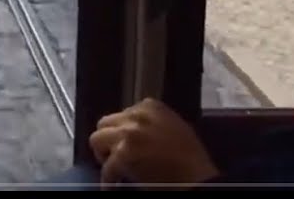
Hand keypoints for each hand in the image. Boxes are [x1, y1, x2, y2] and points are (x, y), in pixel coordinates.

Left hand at [88, 98, 217, 188]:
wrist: (196, 176)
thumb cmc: (190, 156)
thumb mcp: (174, 126)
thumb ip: (153, 122)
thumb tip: (135, 129)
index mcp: (151, 106)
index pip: (123, 113)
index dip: (123, 130)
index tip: (126, 142)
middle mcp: (136, 115)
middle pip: (105, 123)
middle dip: (109, 139)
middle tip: (115, 154)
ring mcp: (128, 134)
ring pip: (97, 139)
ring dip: (103, 153)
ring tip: (112, 165)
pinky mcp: (123, 155)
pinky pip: (107, 168)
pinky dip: (108, 179)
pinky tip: (111, 186)